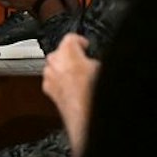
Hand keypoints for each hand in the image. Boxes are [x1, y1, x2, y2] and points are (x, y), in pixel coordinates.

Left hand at [40, 33, 98, 156]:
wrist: (87, 118)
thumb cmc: (95, 93)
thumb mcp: (106, 69)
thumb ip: (99, 61)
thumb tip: (103, 62)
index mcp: (68, 52)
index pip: (71, 37)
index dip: (81, 41)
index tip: (87, 46)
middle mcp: (54, 65)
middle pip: (59, 53)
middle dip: (70, 56)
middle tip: (85, 61)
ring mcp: (50, 81)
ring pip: (53, 68)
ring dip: (64, 70)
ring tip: (81, 76)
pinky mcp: (51, 96)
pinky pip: (54, 84)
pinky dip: (61, 85)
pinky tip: (76, 91)